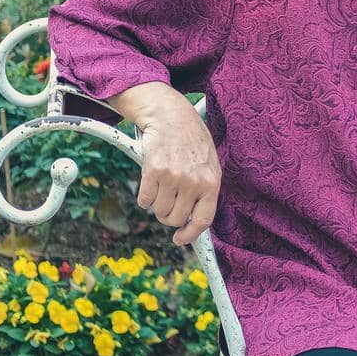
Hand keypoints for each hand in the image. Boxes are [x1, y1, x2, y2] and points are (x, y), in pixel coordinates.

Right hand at [133, 99, 220, 246]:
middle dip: (169, 215)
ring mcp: (173, 177)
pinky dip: (145, 196)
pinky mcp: (152, 171)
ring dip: (157, 204)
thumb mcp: (209, 164)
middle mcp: (193, 182)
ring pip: (158, 211)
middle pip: (175, 219)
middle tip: (169, 200)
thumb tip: (193, 221)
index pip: (203, 219)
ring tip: (163, 185)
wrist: (170, 115)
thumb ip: (205, 190)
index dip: (190, 234)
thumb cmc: (191, 140)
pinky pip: (144, 200)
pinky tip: (152, 181)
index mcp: (212, 182)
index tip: (180, 239)